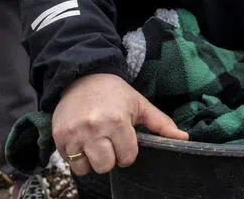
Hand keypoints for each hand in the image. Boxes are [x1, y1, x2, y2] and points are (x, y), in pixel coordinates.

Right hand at [52, 73, 187, 173]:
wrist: (81, 76)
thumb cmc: (114, 92)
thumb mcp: (139, 104)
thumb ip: (161, 123)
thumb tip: (183, 139)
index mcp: (117, 121)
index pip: (127, 157)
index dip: (128, 151)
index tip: (124, 139)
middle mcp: (94, 129)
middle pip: (106, 166)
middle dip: (110, 157)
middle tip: (109, 141)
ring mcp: (74, 133)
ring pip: (85, 168)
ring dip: (91, 159)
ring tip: (95, 142)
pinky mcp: (59, 136)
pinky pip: (69, 161)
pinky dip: (76, 155)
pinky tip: (82, 140)